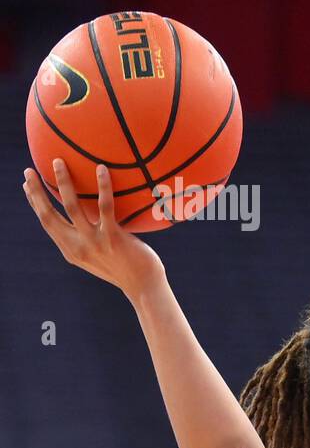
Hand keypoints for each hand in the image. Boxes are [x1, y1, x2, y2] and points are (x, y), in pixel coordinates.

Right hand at [24, 159, 164, 300]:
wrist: (144, 286)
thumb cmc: (127, 268)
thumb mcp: (100, 255)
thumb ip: (89, 239)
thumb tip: (91, 216)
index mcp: (71, 250)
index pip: (47, 223)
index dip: (34, 203)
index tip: (26, 185)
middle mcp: (77, 247)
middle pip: (48, 215)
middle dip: (36, 192)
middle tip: (29, 170)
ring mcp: (94, 242)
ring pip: (71, 207)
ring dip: (63, 182)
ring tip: (58, 161)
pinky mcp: (113, 238)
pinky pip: (105, 207)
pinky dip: (103, 186)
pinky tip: (102, 169)